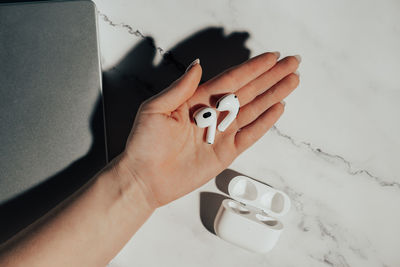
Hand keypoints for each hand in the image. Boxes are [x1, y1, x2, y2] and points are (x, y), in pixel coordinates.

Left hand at [116, 52, 299, 207]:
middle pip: (249, 91)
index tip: (271, 57)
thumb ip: (180, 88)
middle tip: (292, 64)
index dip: (253, 68)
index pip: (231, 79)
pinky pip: (250, 134)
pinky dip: (265, 122)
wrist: (145, 178)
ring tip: (292, 81)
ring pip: (254, 109)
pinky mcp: (226, 152)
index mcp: (197, 100)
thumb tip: (197, 66)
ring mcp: (221, 133)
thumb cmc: (144, 144)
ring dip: (274, 95)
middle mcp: (213, 114)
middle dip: (271, 77)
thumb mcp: (156, 109)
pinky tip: (278, 108)